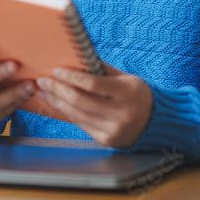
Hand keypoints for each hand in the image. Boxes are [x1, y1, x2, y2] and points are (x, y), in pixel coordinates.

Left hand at [34, 61, 152, 147]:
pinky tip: (58, 103)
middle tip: (43, 81)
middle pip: (80, 100)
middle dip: (58, 89)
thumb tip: (75, 60)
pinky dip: (67, 112)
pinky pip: (81, 124)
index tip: (56, 70)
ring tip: (45, 92)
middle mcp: (120, 113)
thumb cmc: (138, 94)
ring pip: (77, 114)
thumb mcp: (126, 78)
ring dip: (57, 101)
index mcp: (127, 93)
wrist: (155, 122)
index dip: (71, 77)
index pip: (92, 84)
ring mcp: (113, 129)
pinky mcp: (107, 140)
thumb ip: (102, 70)